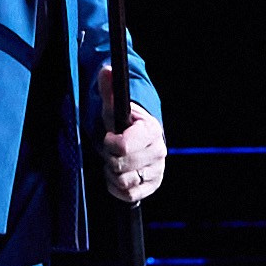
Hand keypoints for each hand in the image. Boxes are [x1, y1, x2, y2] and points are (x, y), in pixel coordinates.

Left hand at [97, 67, 165, 204]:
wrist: (137, 141)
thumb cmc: (123, 122)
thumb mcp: (114, 106)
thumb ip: (109, 90)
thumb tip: (106, 70)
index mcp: (151, 130)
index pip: (124, 146)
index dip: (110, 143)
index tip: (109, 137)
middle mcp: (159, 151)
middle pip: (121, 166)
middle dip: (110, 158)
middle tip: (111, 151)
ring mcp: (157, 170)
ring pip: (124, 182)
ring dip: (112, 173)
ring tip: (115, 162)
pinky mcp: (152, 186)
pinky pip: (128, 196)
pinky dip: (116, 188)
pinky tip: (117, 175)